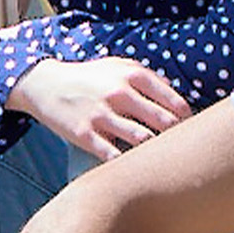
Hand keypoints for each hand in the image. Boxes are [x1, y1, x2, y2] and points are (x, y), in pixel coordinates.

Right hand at [10, 56, 189, 155]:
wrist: (44, 84)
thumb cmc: (89, 77)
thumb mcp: (119, 66)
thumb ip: (150, 79)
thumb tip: (180, 102)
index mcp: (133, 75)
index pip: (176, 103)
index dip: (188, 122)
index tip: (188, 133)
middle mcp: (119, 93)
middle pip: (165, 123)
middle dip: (177, 139)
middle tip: (179, 151)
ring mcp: (102, 115)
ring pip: (143, 141)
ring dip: (154, 153)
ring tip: (159, 161)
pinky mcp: (85, 135)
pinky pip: (115, 156)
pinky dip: (127, 164)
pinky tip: (132, 166)